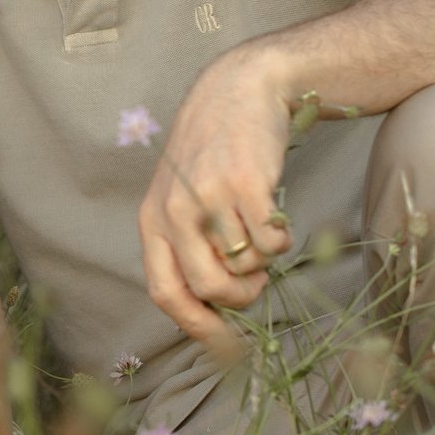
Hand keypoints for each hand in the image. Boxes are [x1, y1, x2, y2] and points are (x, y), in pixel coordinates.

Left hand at [135, 45, 296, 357]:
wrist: (240, 89)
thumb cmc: (214, 152)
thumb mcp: (181, 196)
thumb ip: (186, 245)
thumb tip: (210, 310)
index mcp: (152, 219)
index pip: (164, 291)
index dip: (196, 326)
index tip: (226, 345)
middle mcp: (175, 210)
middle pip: (210, 288)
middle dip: (240, 297)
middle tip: (255, 282)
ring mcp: (209, 197)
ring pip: (247, 265)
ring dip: (264, 261)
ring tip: (261, 229)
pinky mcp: (246, 184)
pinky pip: (273, 242)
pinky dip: (282, 238)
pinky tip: (275, 213)